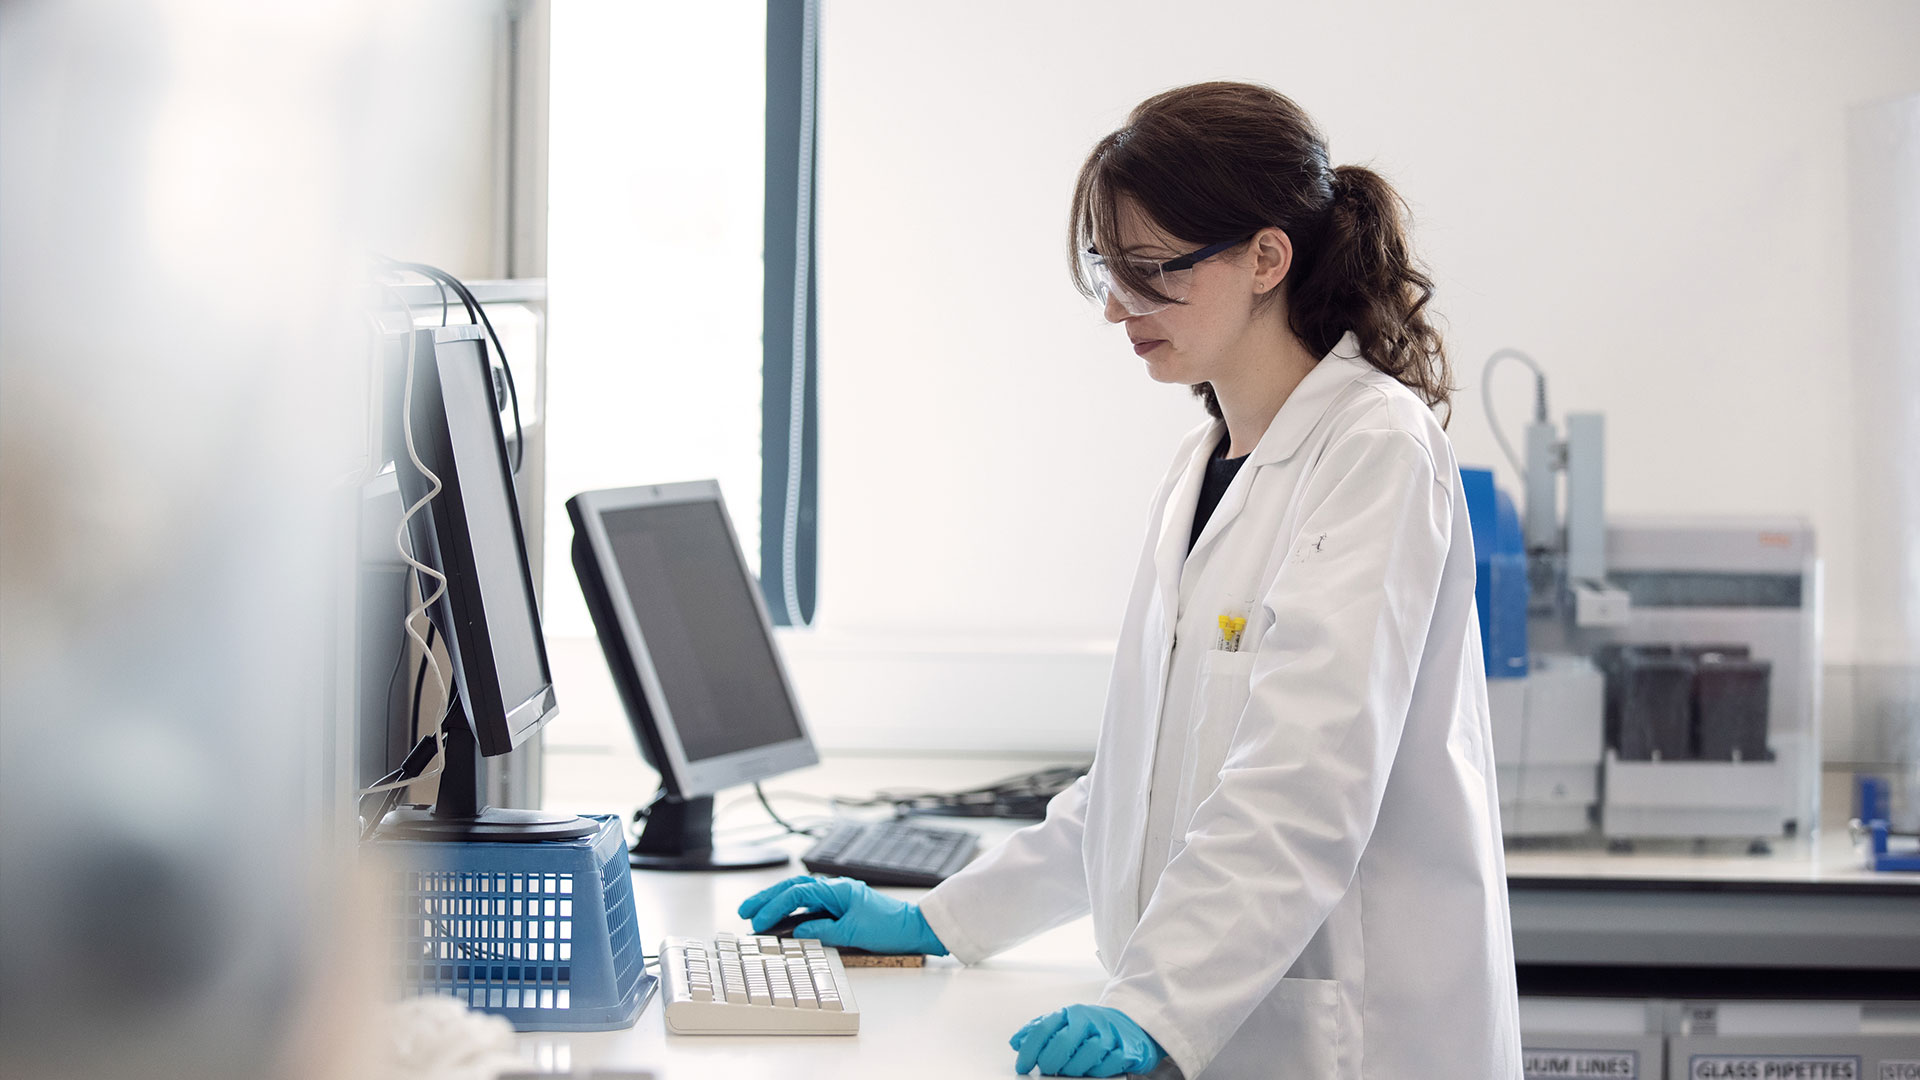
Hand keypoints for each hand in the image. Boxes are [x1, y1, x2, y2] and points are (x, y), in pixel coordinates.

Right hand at [736, 875, 947, 955]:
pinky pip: (809, 906)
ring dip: (776, 903)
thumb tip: (797, 932)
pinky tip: (779, 920)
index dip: (774, 906)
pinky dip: (791, 911)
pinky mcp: (839, 907)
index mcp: (837, 889)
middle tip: (744, 911)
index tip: (757, 920)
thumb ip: (823, 931)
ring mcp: (836, 897)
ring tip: (755, 914)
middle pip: (792, 889)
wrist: (914, 928)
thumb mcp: (854, 933)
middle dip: (766, 899)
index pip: (797, 893)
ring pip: (798, 895)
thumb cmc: (889, 927)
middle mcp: (835, 889)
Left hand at [1010, 1004, 1164, 1076]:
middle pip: (1063, 1042)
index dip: (1029, 1050)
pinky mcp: (1125, 1048)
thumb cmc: (1092, 1027)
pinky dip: (1096, 1071)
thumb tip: (1016, 1041)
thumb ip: (1039, 1030)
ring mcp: (1108, 1034)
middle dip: (1050, 1061)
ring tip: (1069, 1070)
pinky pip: (1106, 1065)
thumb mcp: (1064, 1023)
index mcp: (1070, 1013)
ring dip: (1073, 1069)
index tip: (1023, 1066)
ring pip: (1085, 1055)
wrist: (1130, 1027)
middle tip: (1047, 1070)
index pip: (1043, 1029)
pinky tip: (1091, 1069)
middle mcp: (1089, 1020)